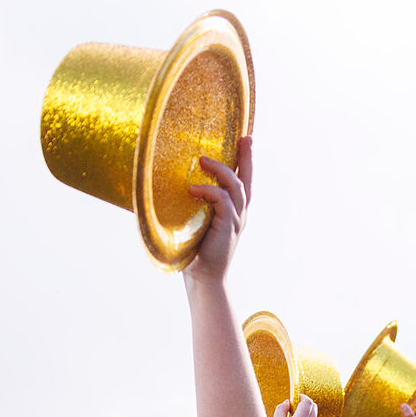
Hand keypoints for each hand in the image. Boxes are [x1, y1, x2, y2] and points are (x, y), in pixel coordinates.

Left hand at [184, 137, 252, 286]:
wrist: (203, 277)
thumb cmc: (194, 250)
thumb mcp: (195, 220)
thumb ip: (193, 203)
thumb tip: (168, 181)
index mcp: (234, 211)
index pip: (243, 181)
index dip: (246, 160)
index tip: (246, 139)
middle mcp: (239, 213)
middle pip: (247, 179)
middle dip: (247, 158)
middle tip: (245, 139)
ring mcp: (236, 220)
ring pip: (236, 187)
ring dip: (220, 170)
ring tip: (202, 160)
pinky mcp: (228, 226)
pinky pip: (223, 201)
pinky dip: (209, 191)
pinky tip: (193, 189)